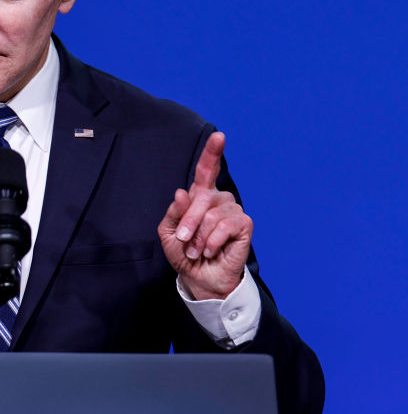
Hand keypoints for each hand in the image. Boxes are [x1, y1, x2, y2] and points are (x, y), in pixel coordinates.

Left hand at [157, 132, 252, 299]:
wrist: (200, 278)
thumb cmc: (185, 253)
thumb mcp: (170, 232)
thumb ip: (174, 213)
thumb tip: (182, 192)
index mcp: (200, 196)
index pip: (207, 170)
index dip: (212, 152)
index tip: (219, 136)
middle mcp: (219, 199)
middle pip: (201, 197)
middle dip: (189, 222)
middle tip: (185, 242)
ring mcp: (233, 210)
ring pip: (212, 214)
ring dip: (200, 237)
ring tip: (200, 250)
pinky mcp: (245, 225)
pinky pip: (225, 226)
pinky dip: (213, 241)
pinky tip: (213, 251)